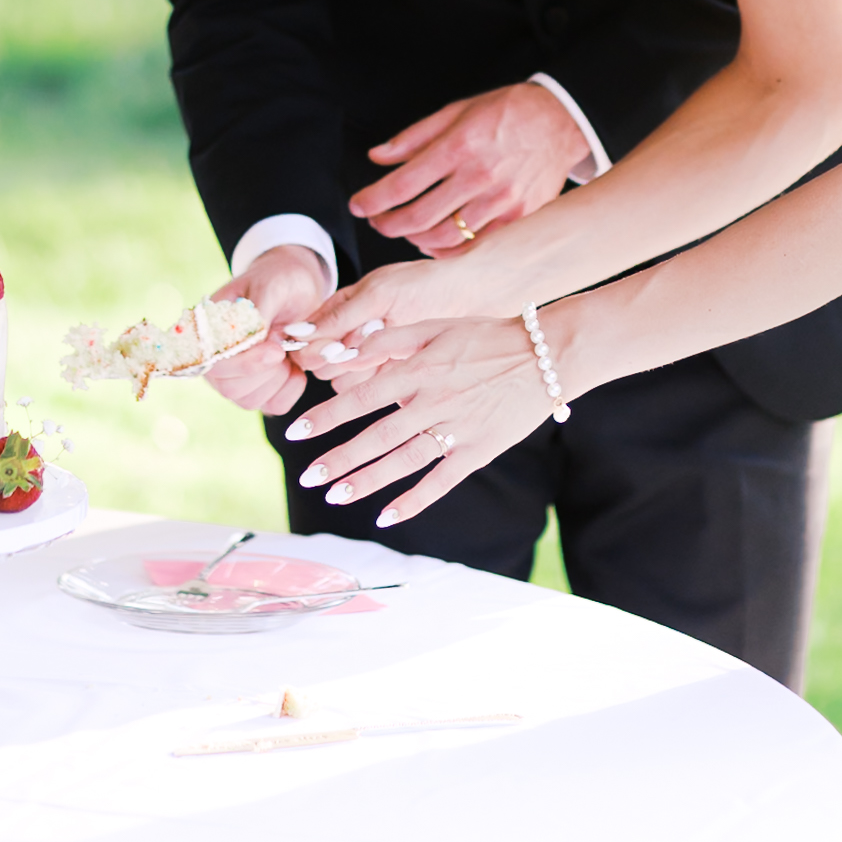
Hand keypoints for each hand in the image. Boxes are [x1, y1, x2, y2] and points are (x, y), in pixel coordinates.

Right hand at [201, 244, 330, 417]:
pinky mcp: (258, 389)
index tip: (277, 351)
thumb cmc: (279, 280)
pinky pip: (271, 405)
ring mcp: (234, 377)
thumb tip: (254, 335)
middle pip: (230, 387)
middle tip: (288, 346)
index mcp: (209, 329)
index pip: (214, 361)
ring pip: (249, 400)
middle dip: (267, 371)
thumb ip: (260, 309)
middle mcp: (215, 358)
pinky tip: (296, 365)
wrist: (297, 286)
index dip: (245, 364)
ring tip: (290, 350)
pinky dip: (290, 389)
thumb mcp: (272, 285)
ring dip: (279, 379)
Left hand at [282, 314, 566, 528]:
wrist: (545, 354)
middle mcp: (434, 400)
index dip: (327, 415)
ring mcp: (458, 428)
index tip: (297, 432)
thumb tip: (344, 353)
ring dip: (367, 481)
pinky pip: (441, 481)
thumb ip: (389, 339)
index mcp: (420, 368)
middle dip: (339, 458)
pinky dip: (413, 501)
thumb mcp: (435, 325)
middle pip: (377, 435)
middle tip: (307, 476)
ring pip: (404, 461)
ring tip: (335, 496)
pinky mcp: (480, 450)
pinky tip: (387, 517)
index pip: (362, 396)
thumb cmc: (486, 335)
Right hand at [293, 244, 524, 381]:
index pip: (310, 338)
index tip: (330, 346)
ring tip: (387, 357)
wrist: (474, 295)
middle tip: (364, 345)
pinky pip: (373, 393)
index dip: (315, 345)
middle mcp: (353, 334)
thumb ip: (340, 316)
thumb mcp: (381, 295)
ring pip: (347, 383)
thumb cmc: (426, 285)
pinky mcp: (394, 376)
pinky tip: (397, 376)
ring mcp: (374, 357)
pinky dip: (381, 388)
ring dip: (360, 376)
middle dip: (340, 359)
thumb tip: (296, 335)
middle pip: (324, 364)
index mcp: (343, 308)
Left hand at [349, 82, 591, 254]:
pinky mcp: (519, 217)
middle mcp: (479, 176)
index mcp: (459, 146)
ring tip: (405, 229)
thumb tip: (377, 157)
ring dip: (414, 238)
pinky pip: (475, 246)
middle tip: (376, 220)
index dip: (372, 199)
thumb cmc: (507, 112)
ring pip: (443, 237)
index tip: (357, 204)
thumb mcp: (457, 111)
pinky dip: (449, 250)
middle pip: (417, 217)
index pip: (401, 184)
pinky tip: (436, 241)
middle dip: (386, 223)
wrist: (561, 120)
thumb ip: (414, 137)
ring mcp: (501, 201)